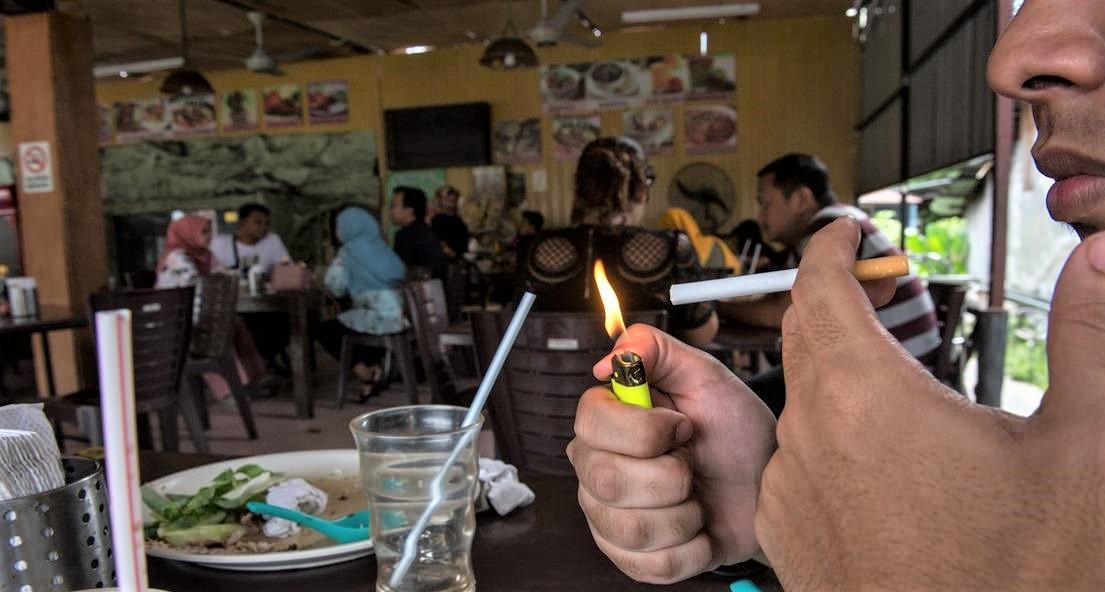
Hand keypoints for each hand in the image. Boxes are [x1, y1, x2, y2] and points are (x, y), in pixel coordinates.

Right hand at [566, 325, 775, 582]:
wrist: (766, 488)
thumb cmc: (734, 434)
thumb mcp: (706, 378)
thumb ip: (656, 349)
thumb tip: (612, 356)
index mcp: (604, 422)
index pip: (590, 422)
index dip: (645, 429)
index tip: (682, 426)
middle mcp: (594, 469)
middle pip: (607, 481)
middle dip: (671, 476)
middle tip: (692, 465)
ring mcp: (608, 518)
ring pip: (632, 529)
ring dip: (685, 514)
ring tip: (697, 498)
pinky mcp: (630, 560)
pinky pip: (654, 565)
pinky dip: (693, 548)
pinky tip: (700, 529)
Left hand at [755, 218, 1104, 588]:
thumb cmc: (1030, 578)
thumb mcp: (1090, 452)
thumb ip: (1092, 339)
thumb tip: (1102, 254)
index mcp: (865, 398)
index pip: (820, 290)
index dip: (832, 249)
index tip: (844, 233)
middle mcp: (809, 439)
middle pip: (803, 339)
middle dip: (836, 304)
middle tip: (877, 293)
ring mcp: (791, 493)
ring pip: (800, 403)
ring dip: (835, 375)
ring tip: (894, 381)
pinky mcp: (788, 538)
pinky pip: (797, 462)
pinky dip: (830, 436)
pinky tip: (884, 461)